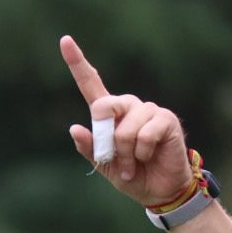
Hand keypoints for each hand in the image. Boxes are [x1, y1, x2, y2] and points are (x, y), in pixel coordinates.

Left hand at [60, 35, 194, 207]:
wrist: (160, 191)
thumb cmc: (132, 176)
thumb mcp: (104, 165)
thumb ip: (90, 148)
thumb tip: (75, 128)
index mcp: (110, 115)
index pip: (91, 83)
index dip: (77, 63)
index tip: (65, 41)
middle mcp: (129, 107)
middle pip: (104, 106)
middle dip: (104, 138)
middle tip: (114, 158)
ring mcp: (149, 111)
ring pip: (125, 129)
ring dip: (126, 154)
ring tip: (133, 164)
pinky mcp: (166, 119)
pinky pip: (145, 134)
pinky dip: (142, 152)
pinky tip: (149, 157)